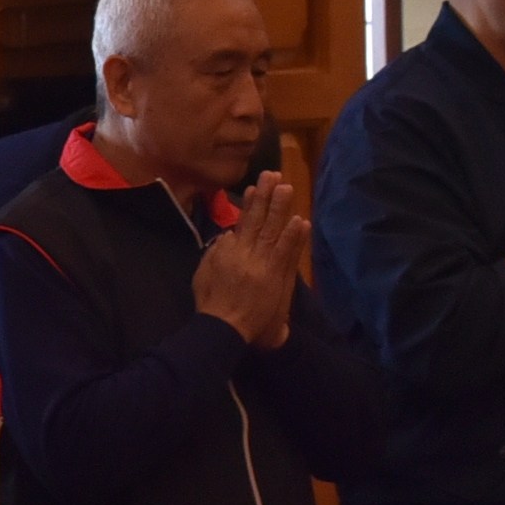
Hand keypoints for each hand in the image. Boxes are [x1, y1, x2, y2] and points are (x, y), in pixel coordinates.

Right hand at [193, 172, 309, 347]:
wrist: (222, 328)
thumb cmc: (211, 305)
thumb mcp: (204, 273)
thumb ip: (215, 253)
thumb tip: (228, 236)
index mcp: (229, 252)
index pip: (243, 223)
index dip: (251, 205)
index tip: (255, 187)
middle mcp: (247, 253)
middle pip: (260, 220)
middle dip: (267, 197)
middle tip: (274, 176)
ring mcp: (263, 264)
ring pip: (273, 231)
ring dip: (281, 208)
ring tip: (287, 188)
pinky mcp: (275, 277)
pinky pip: (286, 253)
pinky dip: (294, 237)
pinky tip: (301, 221)